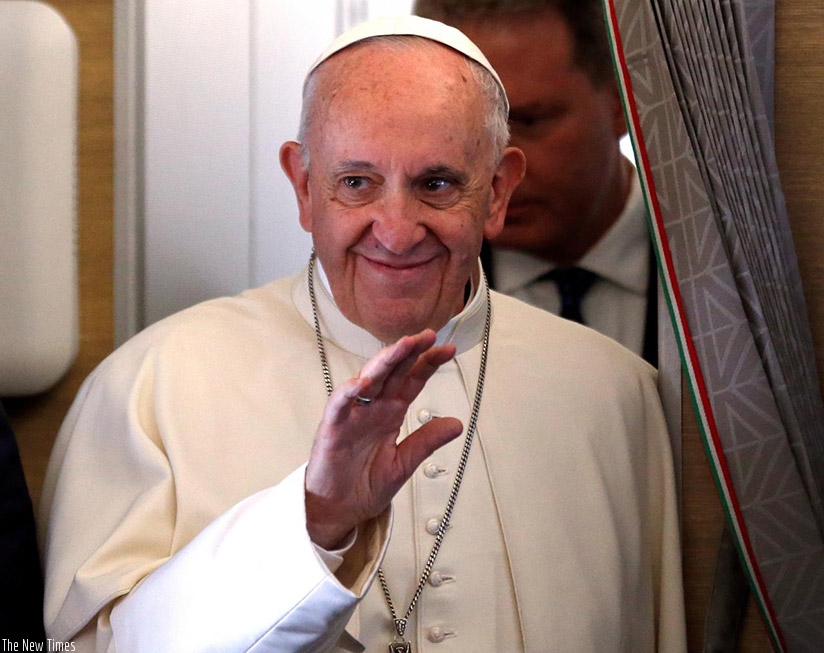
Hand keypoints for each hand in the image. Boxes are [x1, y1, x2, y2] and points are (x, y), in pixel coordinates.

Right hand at [304, 329, 462, 549]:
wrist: (338, 510)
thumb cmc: (365, 485)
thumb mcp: (404, 463)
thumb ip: (426, 441)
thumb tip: (457, 423)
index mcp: (390, 413)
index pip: (412, 381)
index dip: (428, 364)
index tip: (449, 349)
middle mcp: (372, 408)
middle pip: (392, 372)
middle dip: (409, 352)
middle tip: (428, 335)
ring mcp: (352, 415)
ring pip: (368, 379)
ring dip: (384, 361)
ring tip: (402, 346)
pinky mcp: (332, 428)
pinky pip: (339, 404)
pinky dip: (348, 391)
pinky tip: (363, 381)